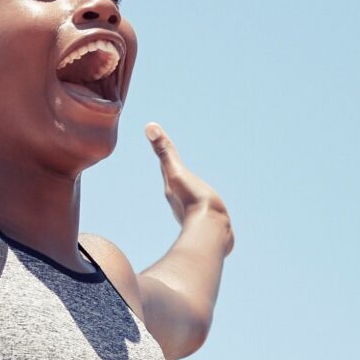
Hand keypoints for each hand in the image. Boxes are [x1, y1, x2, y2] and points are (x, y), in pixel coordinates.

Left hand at [146, 124, 233, 253]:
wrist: (210, 232)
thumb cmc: (193, 200)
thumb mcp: (177, 172)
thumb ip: (164, 152)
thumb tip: (149, 127)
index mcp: (172, 186)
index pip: (165, 164)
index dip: (162, 150)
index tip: (156, 138)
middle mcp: (178, 199)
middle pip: (173, 179)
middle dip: (171, 168)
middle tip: (168, 158)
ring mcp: (190, 211)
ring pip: (186, 194)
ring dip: (185, 187)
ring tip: (185, 184)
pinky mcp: (205, 222)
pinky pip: (200, 208)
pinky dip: (199, 203)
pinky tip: (204, 211)